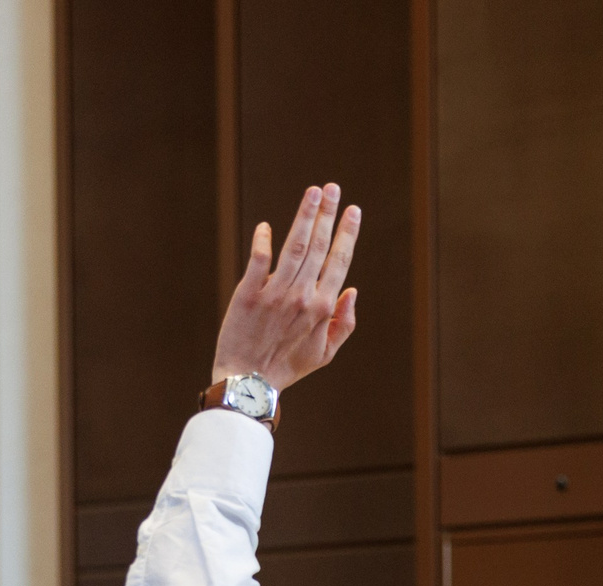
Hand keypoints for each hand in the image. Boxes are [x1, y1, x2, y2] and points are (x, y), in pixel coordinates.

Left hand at [209, 184, 360, 390]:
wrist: (249, 382)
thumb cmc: (286, 368)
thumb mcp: (324, 354)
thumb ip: (343, 324)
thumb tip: (352, 291)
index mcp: (324, 308)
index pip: (339, 262)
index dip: (347, 233)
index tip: (353, 210)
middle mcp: (303, 297)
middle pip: (318, 246)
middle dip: (327, 214)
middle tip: (332, 187)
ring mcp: (276, 293)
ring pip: (294, 246)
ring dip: (304, 216)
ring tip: (313, 192)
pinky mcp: (249, 293)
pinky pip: (259, 260)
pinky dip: (264, 240)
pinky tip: (267, 226)